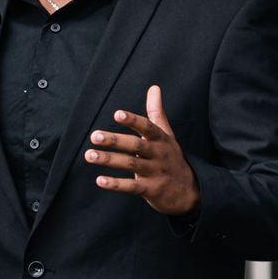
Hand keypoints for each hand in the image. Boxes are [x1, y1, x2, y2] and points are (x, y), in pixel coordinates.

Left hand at [84, 85, 199, 214]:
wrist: (188, 191)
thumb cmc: (171, 158)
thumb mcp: (167, 134)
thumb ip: (157, 112)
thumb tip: (154, 87)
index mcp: (161, 139)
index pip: (148, 127)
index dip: (133, 121)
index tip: (117, 114)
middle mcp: (159, 154)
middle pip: (135, 145)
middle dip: (114, 140)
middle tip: (94, 136)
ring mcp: (155, 172)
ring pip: (131, 164)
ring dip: (109, 159)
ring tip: (89, 155)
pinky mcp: (151, 190)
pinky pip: (132, 186)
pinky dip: (116, 184)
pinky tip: (100, 180)